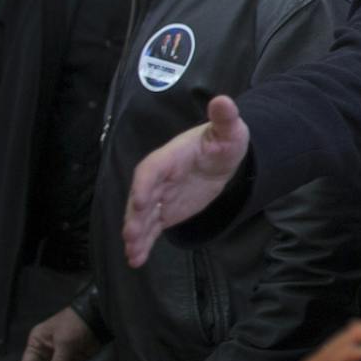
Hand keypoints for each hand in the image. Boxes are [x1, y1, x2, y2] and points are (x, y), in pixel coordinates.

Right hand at [123, 94, 250, 266]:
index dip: (145, 185)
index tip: (142, 202)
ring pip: (143, 216)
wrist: (221, 157)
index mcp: (170, 156)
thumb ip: (224, 118)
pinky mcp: (164, 211)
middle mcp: (159, 177)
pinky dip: (143, 243)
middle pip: (141, 196)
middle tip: (131, 235)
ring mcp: (159, 196)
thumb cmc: (223, 140)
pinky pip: (151, 228)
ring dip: (136, 234)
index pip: (151, 169)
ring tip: (132, 254)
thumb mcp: (229, 130)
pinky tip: (136, 259)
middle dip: (135, 216)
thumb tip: (223, 100)